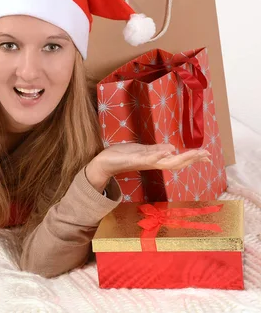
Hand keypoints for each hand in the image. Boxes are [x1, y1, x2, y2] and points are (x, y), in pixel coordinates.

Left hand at [85, 143, 210, 191]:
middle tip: (208, 155)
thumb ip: (156, 150)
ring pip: (167, 162)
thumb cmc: (123, 156)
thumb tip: (172, 149)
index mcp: (155, 160)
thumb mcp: (142, 151)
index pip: (177, 159)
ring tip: (195, 153)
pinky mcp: (135, 160)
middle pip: (177, 162)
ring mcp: (145, 162)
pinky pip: (149, 158)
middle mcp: (153, 163)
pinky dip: (159, 155)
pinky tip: (169, 151)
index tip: (207, 154)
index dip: (192, 157)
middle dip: (193, 158)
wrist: (105, 162)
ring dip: (182, 157)